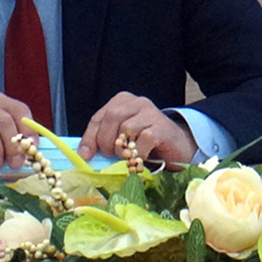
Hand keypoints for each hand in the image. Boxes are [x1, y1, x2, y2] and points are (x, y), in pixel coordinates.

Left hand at [77, 92, 197, 164]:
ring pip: (127, 128)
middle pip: (112, 117)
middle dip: (105, 140)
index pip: (99, 116)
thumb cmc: (145, 142)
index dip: (90, 137)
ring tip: (126, 157)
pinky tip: (140, 159)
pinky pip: (144, 140)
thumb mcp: (122, 137)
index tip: (85, 155)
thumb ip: (105, 140)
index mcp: (123, 101)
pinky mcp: (162, 127)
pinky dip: (138, 153)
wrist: (176, 146)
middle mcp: (137, 103)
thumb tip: (85, 154)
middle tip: (109, 156)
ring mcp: (151, 113)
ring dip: (122, 148)